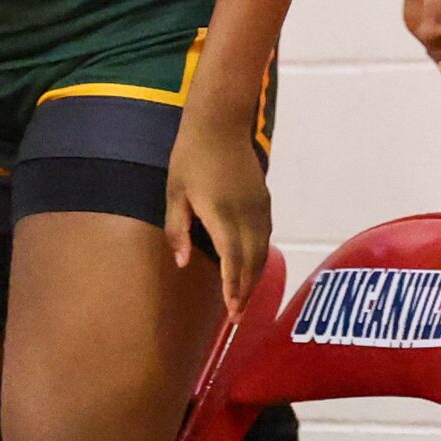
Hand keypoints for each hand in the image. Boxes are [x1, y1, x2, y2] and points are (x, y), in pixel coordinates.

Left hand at [163, 110, 272, 316]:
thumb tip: (181, 262)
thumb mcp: (175, 193)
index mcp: (221, 215)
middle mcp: (245, 215)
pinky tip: (252, 265)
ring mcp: (258, 207)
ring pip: (263, 250)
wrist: (220, 123)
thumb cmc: (190, 157)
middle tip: (238, 316)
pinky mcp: (264, 199)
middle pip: (251, 262)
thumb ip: (178, 230)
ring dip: (255, 276)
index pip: (232, 261)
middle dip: (246, 291)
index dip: (234, 289)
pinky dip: (260, 256)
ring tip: (245, 297)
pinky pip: (266, 235)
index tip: (232, 312)